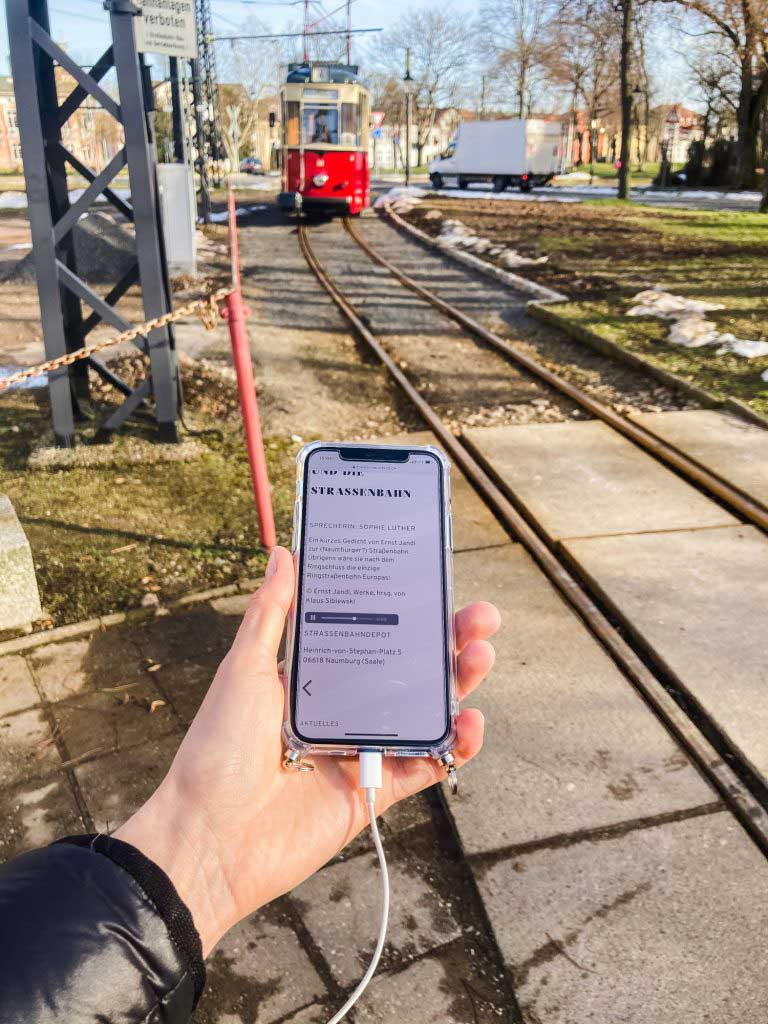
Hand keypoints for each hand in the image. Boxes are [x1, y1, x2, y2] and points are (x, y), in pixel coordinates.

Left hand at [115, 546, 499, 954]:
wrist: (209, 840)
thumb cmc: (216, 750)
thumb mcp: (244, 670)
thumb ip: (271, 614)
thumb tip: (285, 554)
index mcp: (314, 675)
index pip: (371, 631)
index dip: (404, 609)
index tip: (432, 581)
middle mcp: (343, 708)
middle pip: (409, 668)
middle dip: (448, 641)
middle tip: (480, 616)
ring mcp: (361, 749)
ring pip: (425, 710)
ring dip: (458, 685)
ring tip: (480, 656)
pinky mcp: (375, 790)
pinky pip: (425, 764)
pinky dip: (454, 746)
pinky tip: (470, 723)